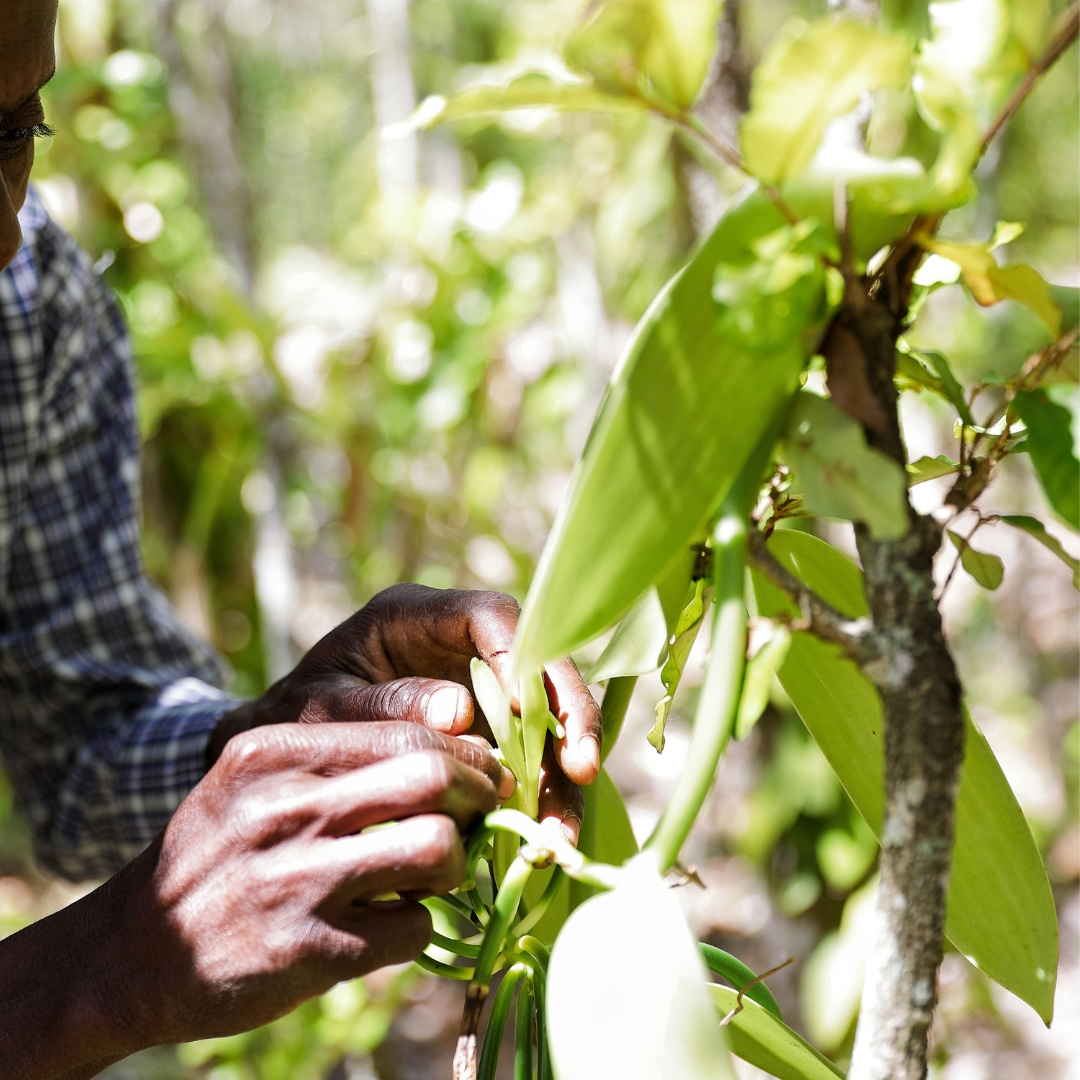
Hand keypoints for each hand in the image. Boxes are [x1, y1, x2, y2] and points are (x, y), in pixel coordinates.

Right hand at [0, 722, 512, 1077]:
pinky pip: (413, 926)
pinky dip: (418, 924)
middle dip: (477, 795)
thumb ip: (337, 761)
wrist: (126, 955)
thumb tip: (452, 752)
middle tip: (481, 812)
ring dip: (455, 862)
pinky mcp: (308, 951)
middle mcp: (284, 807)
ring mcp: (296, 881)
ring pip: (437, 848)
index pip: (405, 731)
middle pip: (432, 777)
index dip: (461, 752)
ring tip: (434, 871)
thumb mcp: (251, 783)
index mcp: (273, 753)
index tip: (478, 771)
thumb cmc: (213, 855)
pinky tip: (391, 922)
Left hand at [211, 584, 602, 840]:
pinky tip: (547, 836)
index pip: (491, 616)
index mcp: (413, 615)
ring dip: (562, 772)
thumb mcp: (322, 709)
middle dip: (566, 716)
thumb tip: (460, 713)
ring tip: (561, 831)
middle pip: (538, 665)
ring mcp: (479, 690)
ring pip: (545, 718)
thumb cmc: (289, 719)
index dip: (520, 659)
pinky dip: (541, 796)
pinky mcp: (487, 734)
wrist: (271, 754)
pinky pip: (529, 758)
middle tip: (581, 770)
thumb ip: (384, 707)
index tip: (525, 714)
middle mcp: (458, 645)